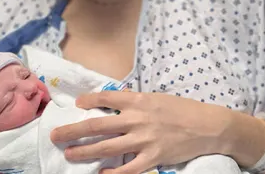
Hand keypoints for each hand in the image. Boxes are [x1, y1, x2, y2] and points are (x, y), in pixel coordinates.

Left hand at [49, 91, 232, 173]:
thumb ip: (136, 103)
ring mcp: (144, 140)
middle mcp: (138, 119)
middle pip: (97, 126)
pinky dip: (113, 173)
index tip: (76, 104)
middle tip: (56, 135)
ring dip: (84, 152)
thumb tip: (114, 106)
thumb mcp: (158, 98)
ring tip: (69, 154)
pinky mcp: (153, 158)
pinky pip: (128, 169)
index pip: (107, 98)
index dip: (88, 100)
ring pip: (106, 148)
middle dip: (73, 131)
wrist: (208, 126)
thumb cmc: (183, 110)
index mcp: (140, 100)